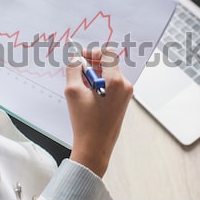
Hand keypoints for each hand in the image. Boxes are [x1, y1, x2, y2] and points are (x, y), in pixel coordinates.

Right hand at [64, 48, 132, 176]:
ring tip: (81, 86)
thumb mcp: (73, 92)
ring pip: (110, 73)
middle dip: (92, 64)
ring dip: (95, 74)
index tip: (81, 58)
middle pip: (109, 63)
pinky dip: (100, 83)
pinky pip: (112, 84)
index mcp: (116, 81)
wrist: (95, 147)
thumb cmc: (85, 122)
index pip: (107, 54)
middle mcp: (125, 85)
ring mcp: (126, 94)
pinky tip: (88, 95)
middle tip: (78, 72)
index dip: (92, 52)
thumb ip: (73, 69)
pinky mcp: (123, 101)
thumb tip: (75, 58)